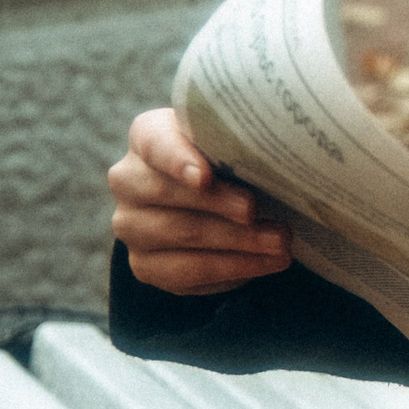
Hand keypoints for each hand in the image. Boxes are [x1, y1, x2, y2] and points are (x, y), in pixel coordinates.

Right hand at [108, 109, 291, 295]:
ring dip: (237, 241)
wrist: (229, 198)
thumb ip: (240, 141)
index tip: (204, 176)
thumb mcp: (238, 141)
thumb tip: (277, 151)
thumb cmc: (234, 160)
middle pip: (167, 194)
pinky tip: (266, 263)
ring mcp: (131, 225)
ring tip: (280, 242)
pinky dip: (232, 268)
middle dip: (220, 205)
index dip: (178, 160)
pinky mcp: (146, 265)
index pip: (155, 143)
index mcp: (148, 136)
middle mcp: (129, 180)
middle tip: (257, 211)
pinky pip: (186, 272)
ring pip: (181, 234)